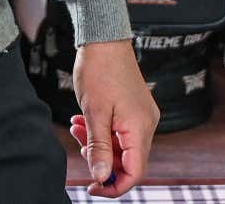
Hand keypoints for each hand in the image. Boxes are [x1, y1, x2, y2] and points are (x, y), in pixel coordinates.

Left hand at [67, 40, 157, 197]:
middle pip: (129, 161)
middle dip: (102, 161)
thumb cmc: (99, 69)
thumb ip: (99, 148)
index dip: (114, 186)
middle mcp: (146, 123)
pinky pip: (121, 131)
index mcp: (140, 127)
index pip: (135, 172)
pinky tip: (85, 122)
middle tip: (79, 148)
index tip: (93, 187)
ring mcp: (141, 115)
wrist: (104, 37)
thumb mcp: (94, 113)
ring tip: (78, 130)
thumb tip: (101, 177)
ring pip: (122, 146)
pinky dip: (103, 132)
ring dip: (99, 145)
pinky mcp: (134, 108)